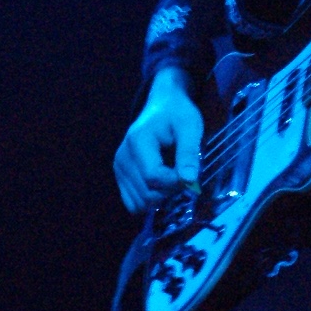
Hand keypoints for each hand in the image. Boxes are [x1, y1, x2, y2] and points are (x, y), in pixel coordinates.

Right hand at [114, 68, 204, 213]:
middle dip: (171, 190)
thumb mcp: (191, 128)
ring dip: (162, 197)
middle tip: (183, 173)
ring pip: (141, 203)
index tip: (191, 173)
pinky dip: (150, 199)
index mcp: (137, 141)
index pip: (154, 177)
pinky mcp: (120, 176)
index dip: (176, 182)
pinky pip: (133, 203)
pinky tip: (161, 184)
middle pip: (147, 193)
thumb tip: (189, 181)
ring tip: (171, 176)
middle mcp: (122, 157)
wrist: (163, 106)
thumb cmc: (178, 115)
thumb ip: (189, 154)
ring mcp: (119, 168)